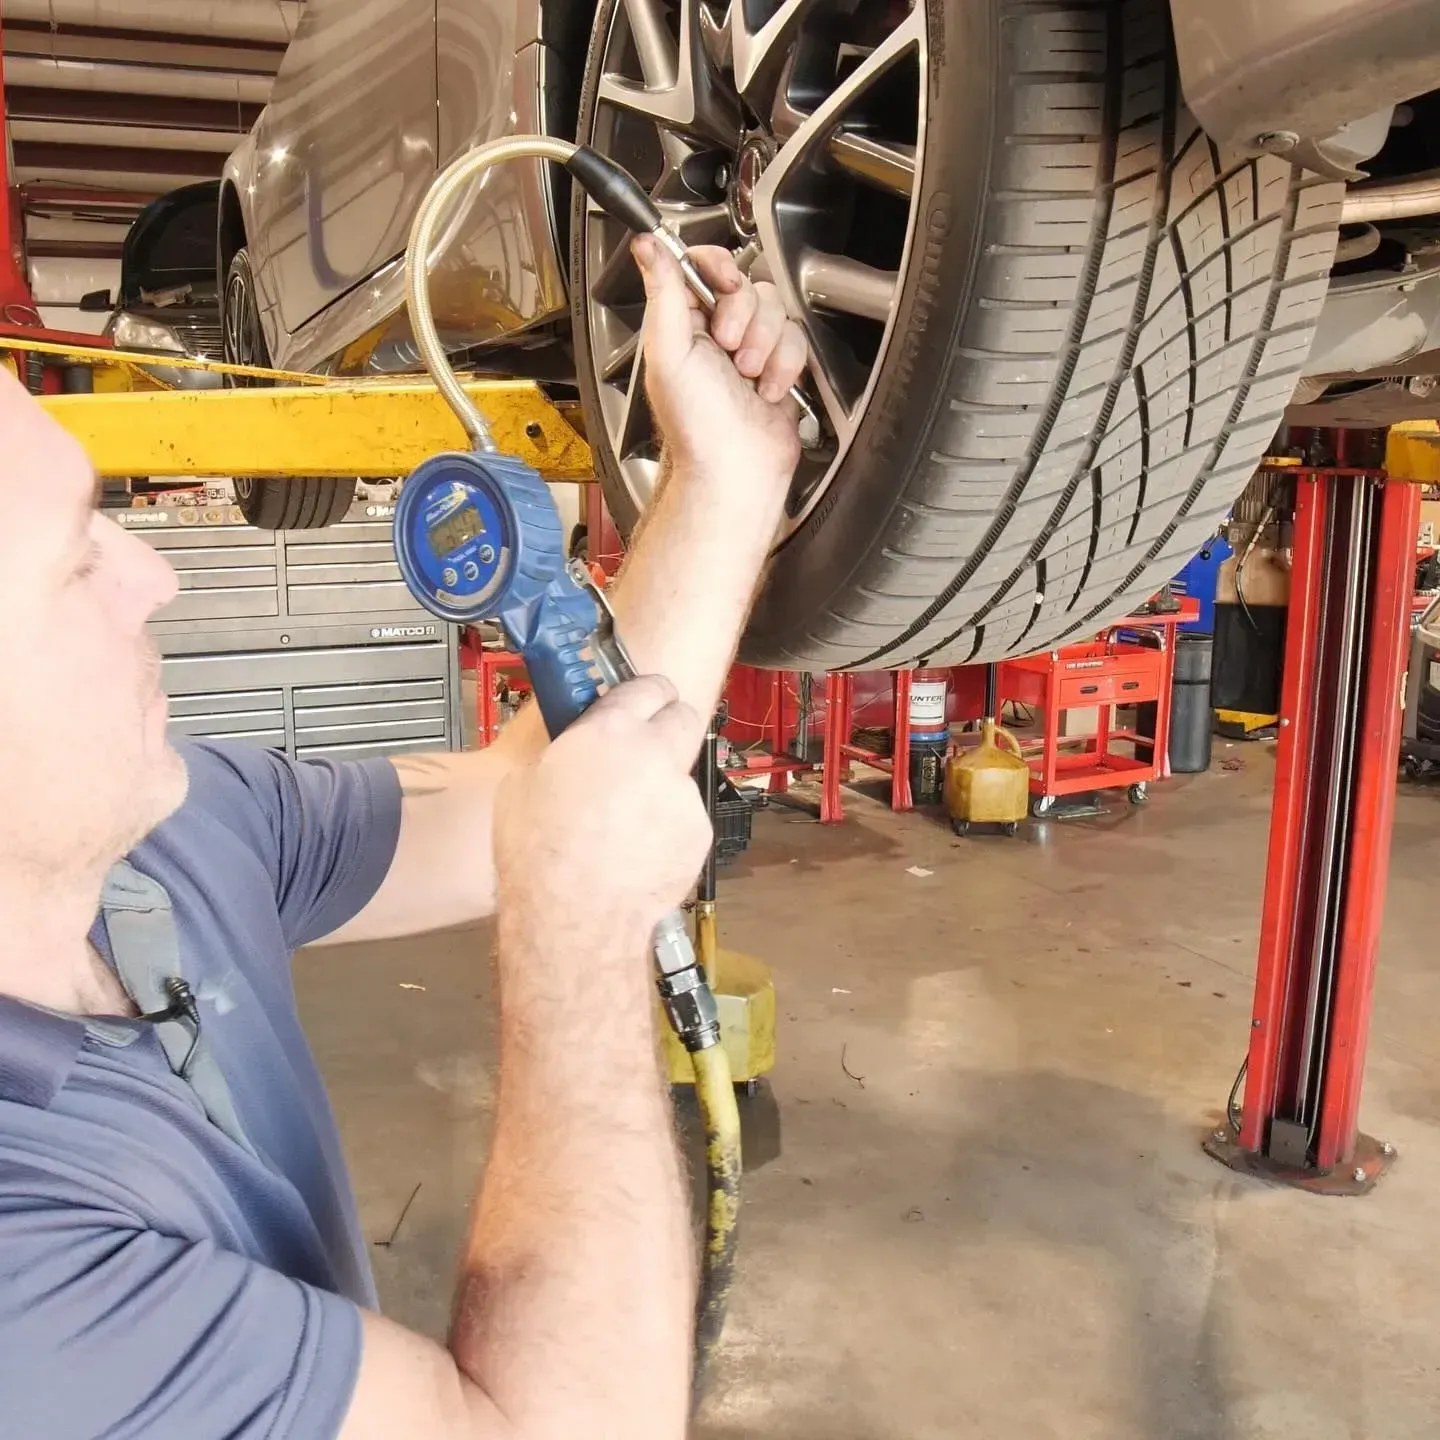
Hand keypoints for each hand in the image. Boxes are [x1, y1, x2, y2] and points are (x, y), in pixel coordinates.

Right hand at [493, 676, 710, 945]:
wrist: (574, 915)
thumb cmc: (539, 855)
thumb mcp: (526, 783)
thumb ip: (565, 754)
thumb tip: (574, 751)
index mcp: (609, 731)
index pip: (648, 686)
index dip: (645, 692)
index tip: (641, 698)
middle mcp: (654, 753)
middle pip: (684, 715)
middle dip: (668, 724)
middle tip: (647, 744)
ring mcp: (681, 794)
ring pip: (682, 774)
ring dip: (662, 786)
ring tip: (627, 821)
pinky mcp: (698, 831)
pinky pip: (685, 817)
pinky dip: (668, 828)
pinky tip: (638, 850)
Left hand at [632, 237, 805, 479]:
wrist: (735, 469)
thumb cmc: (696, 425)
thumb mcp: (669, 355)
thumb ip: (662, 296)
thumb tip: (646, 247)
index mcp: (682, 323)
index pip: (701, 267)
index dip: (718, 268)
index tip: (724, 285)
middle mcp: (716, 333)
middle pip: (747, 285)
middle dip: (745, 319)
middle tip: (731, 351)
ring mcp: (751, 349)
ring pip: (775, 311)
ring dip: (767, 345)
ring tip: (749, 377)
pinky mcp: (780, 366)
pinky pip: (797, 339)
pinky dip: (787, 366)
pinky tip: (768, 391)